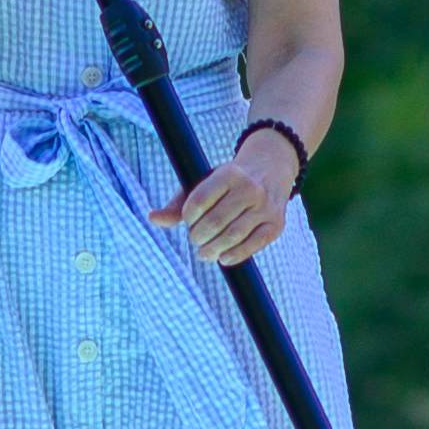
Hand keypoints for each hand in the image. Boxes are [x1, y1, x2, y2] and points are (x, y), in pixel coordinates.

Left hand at [160, 120, 301, 271]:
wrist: (270, 170)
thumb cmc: (228, 182)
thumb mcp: (204, 183)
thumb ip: (178, 203)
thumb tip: (153, 218)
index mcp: (229, 173)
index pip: (199, 201)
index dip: (188, 217)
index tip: (188, 221)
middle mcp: (250, 189)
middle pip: (215, 222)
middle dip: (198, 236)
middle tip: (195, 240)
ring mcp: (265, 207)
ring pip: (233, 235)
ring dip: (213, 249)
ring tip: (204, 253)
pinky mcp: (276, 224)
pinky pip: (254, 245)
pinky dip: (235, 255)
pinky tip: (223, 258)